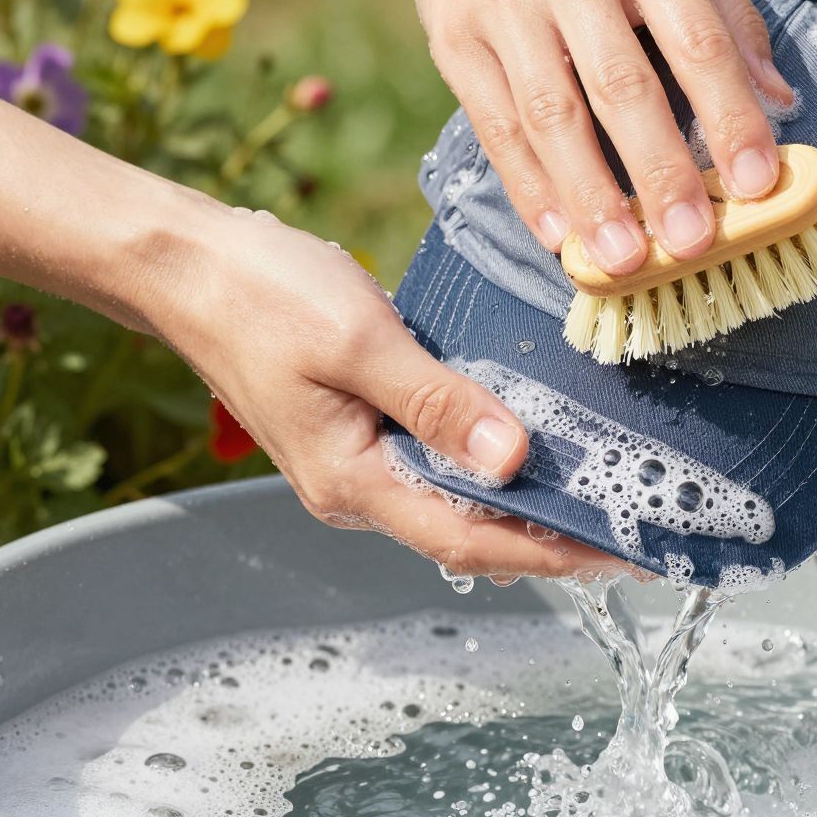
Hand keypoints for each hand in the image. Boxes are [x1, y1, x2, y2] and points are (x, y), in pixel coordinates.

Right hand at [155, 202, 619, 580]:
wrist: (184, 263)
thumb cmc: (261, 294)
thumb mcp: (361, 342)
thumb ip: (437, 402)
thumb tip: (513, 458)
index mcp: (353, 482)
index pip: (472, 541)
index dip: (551, 553)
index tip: (621, 553)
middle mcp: (355, 488)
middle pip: (470, 532)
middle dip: (550, 537)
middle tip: (631, 527)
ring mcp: (354, 461)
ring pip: (456, 499)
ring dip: (524, 503)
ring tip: (598, 492)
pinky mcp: (358, 427)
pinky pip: (437, 462)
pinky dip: (490, 462)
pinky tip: (531, 444)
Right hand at [386, 0, 792, 274]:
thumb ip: (729, 15)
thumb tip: (780, 103)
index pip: (698, 40)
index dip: (730, 116)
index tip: (758, 186)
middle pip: (621, 84)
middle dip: (660, 171)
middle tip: (693, 243)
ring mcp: (504, 2)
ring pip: (550, 113)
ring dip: (590, 195)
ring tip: (625, 260)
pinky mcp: (453, 35)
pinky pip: (494, 122)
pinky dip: (528, 185)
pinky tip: (558, 234)